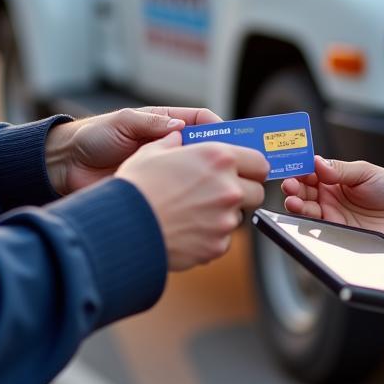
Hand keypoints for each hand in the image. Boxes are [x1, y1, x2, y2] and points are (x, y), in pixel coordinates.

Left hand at [46, 106, 221, 194]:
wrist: (68, 166)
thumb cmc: (94, 137)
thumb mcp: (122, 123)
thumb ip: (150, 123)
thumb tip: (179, 127)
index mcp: (166, 124)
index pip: (204, 124)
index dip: (223, 131)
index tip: (235, 142)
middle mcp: (171, 148)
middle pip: (209, 152)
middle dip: (226, 160)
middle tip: (239, 170)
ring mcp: (167, 173)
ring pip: (200, 177)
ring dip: (213, 183)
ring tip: (224, 190)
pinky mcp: (158, 192)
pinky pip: (183, 197)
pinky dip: (194, 201)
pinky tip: (201, 206)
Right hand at [116, 131, 268, 270]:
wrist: (124, 228)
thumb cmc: (136, 188)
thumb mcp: (151, 152)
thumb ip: (173, 143)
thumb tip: (177, 137)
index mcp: (218, 157)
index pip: (259, 161)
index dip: (252, 167)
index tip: (244, 171)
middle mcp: (228, 187)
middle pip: (257, 192)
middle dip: (242, 192)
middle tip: (220, 193)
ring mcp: (225, 219)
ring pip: (237, 217)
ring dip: (222, 215)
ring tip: (192, 213)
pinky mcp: (217, 246)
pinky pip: (222, 240)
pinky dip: (209, 236)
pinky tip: (185, 230)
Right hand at [280, 156, 383, 258]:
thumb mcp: (366, 172)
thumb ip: (340, 169)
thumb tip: (316, 162)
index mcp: (335, 178)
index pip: (310, 171)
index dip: (299, 168)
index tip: (291, 166)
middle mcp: (330, 197)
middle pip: (303, 191)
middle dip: (293, 186)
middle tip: (290, 184)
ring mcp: (333, 216)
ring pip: (306, 209)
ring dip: (296, 203)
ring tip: (294, 199)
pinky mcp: (338, 234)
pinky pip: (318, 228)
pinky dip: (307, 221)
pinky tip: (304, 213)